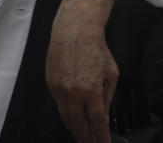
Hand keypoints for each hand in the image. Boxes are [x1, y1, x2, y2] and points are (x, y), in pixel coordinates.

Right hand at [46, 8, 117, 142]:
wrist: (75, 30)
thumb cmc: (96, 47)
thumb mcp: (112, 72)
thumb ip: (107, 96)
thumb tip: (104, 115)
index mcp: (91, 90)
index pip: (97, 122)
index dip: (101, 137)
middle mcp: (73, 93)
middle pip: (78, 125)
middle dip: (86, 138)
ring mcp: (59, 89)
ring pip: (66, 118)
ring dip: (74, 130)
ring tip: (82, 138)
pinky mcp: (51, 84)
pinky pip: (59, 106)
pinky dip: (66, 115)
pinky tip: (72, 120)